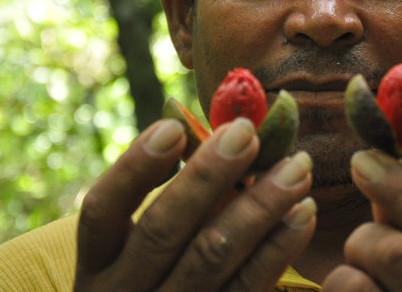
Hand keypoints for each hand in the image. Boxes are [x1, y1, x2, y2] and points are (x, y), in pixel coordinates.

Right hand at [75, 117, 315, 290]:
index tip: (173, 127)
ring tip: (296, 166)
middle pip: (163, 230)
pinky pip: (248, 286)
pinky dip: (279, 247)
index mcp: (98, 264)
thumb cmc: (169, 275)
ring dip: (259, 205)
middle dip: (209, 175)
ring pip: (212, 257)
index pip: (103, 210)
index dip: (135, 166)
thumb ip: (183, 194)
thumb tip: (228, 130)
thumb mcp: (152, 243)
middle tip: (249, 132)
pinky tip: (303, 212)